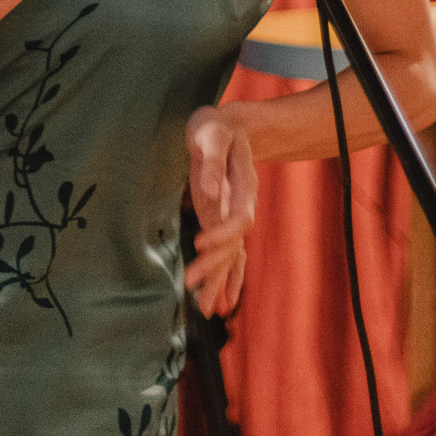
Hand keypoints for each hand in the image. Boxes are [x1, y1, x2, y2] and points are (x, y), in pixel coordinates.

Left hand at [184, 105, 257, 316]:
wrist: (228, 127)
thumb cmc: (217, 128)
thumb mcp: (212, 136)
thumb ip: (212, 163)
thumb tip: (209, 193)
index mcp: (244, 187)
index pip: (238, 219)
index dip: (222, 235)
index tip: (199, 244)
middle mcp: (242, 206)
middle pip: (233, 243)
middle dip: (213, 266)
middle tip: (190, 285)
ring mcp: (232, 215)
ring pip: (231, 254)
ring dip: (218, 279)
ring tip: (207, 308)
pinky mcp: (221, 218)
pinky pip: (229, 253)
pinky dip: (226, 275)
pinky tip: (223, 297)